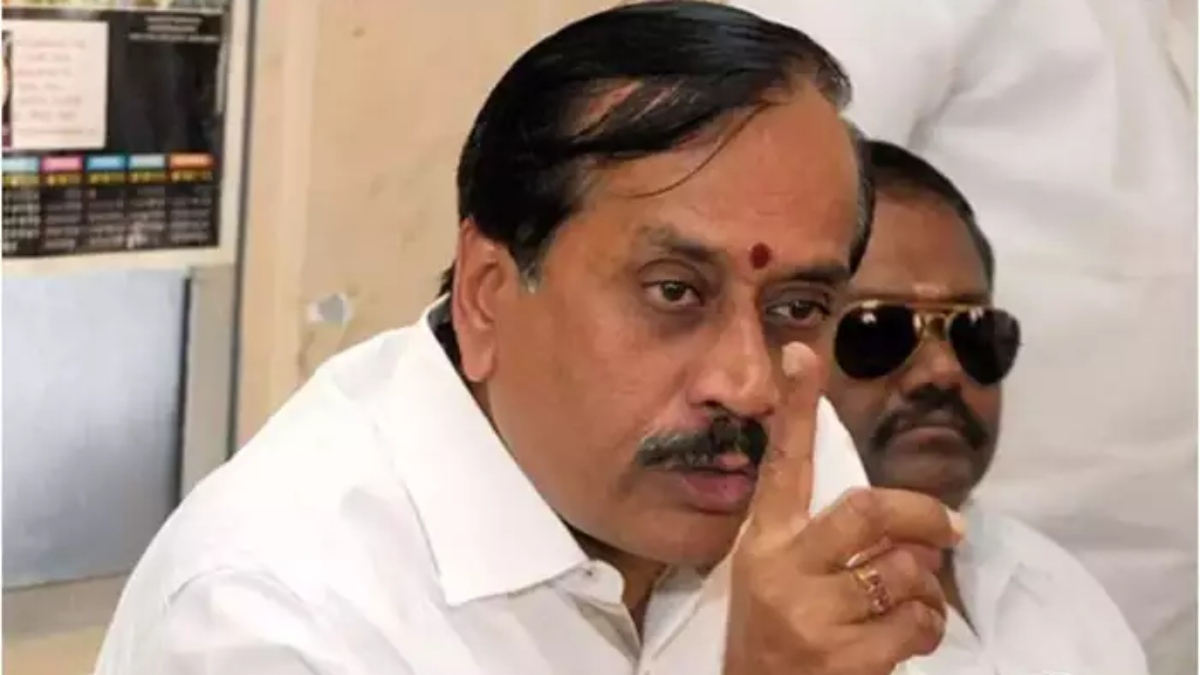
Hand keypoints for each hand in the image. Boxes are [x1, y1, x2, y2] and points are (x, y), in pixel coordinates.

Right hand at [723, 343, 964, 674]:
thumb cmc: (777, 635)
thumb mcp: (776, 575)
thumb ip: (818, 535)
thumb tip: (894, 507)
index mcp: (765, 541)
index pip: (782, 464)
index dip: (795, 408)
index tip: (801, 353)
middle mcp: (782, 570)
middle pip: (869, 511)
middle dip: (923, 514)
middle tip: (951, 527)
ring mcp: (811, 616)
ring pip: (904, 571)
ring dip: (928, 586)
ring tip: (915, 601)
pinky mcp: (843, 660)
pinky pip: (915, 623)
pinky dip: (927, 626)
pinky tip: (907, 636)